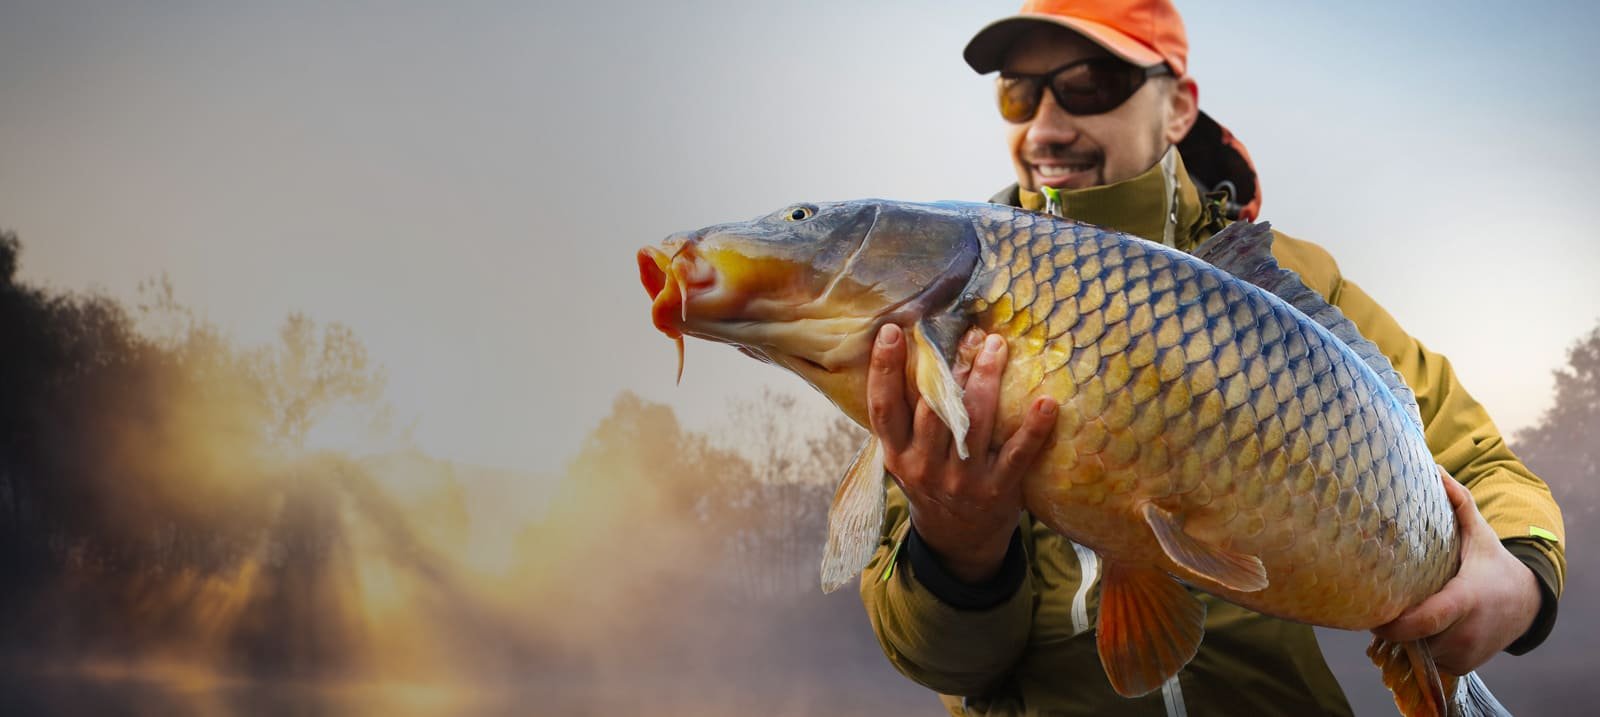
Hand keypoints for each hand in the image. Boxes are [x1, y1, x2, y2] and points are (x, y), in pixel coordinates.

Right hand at [867, 324, 1056, 583]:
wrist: (957, 540)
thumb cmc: (931, 480)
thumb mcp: (905, 455)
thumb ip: (907, 415)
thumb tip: (917, 349)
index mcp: (896, 454)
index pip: (884, 407)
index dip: (884, 369)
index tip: (892, 331)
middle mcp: (924, 467)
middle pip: (934, 409)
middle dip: (948, 366)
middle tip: (967, 332)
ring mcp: (962, 480)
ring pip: (974, 422)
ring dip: (986, 379)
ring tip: (997, 346)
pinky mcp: (998, 490)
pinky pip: (1017, 455)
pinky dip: (1034, 429)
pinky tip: (1046, 403)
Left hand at [1372, 465, 1541, 674]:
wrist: (1527, 602)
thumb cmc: (1493, 565)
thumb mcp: (1479, 534)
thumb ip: (1458, 502)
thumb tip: (1434, 467)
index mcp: (1465, 600)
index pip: (1424, 621)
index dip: (1394, 623)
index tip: (1371, 613)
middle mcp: (1467, 632)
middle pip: (1415, 638)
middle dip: (1394, 625)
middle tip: (1374, 604)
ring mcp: (1467, 653)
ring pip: (1420, 652)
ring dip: (1406, 638)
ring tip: (1393, 615)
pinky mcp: (1465, 666)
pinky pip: (1431, 662)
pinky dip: (1421, 649)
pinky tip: (1415, 631)